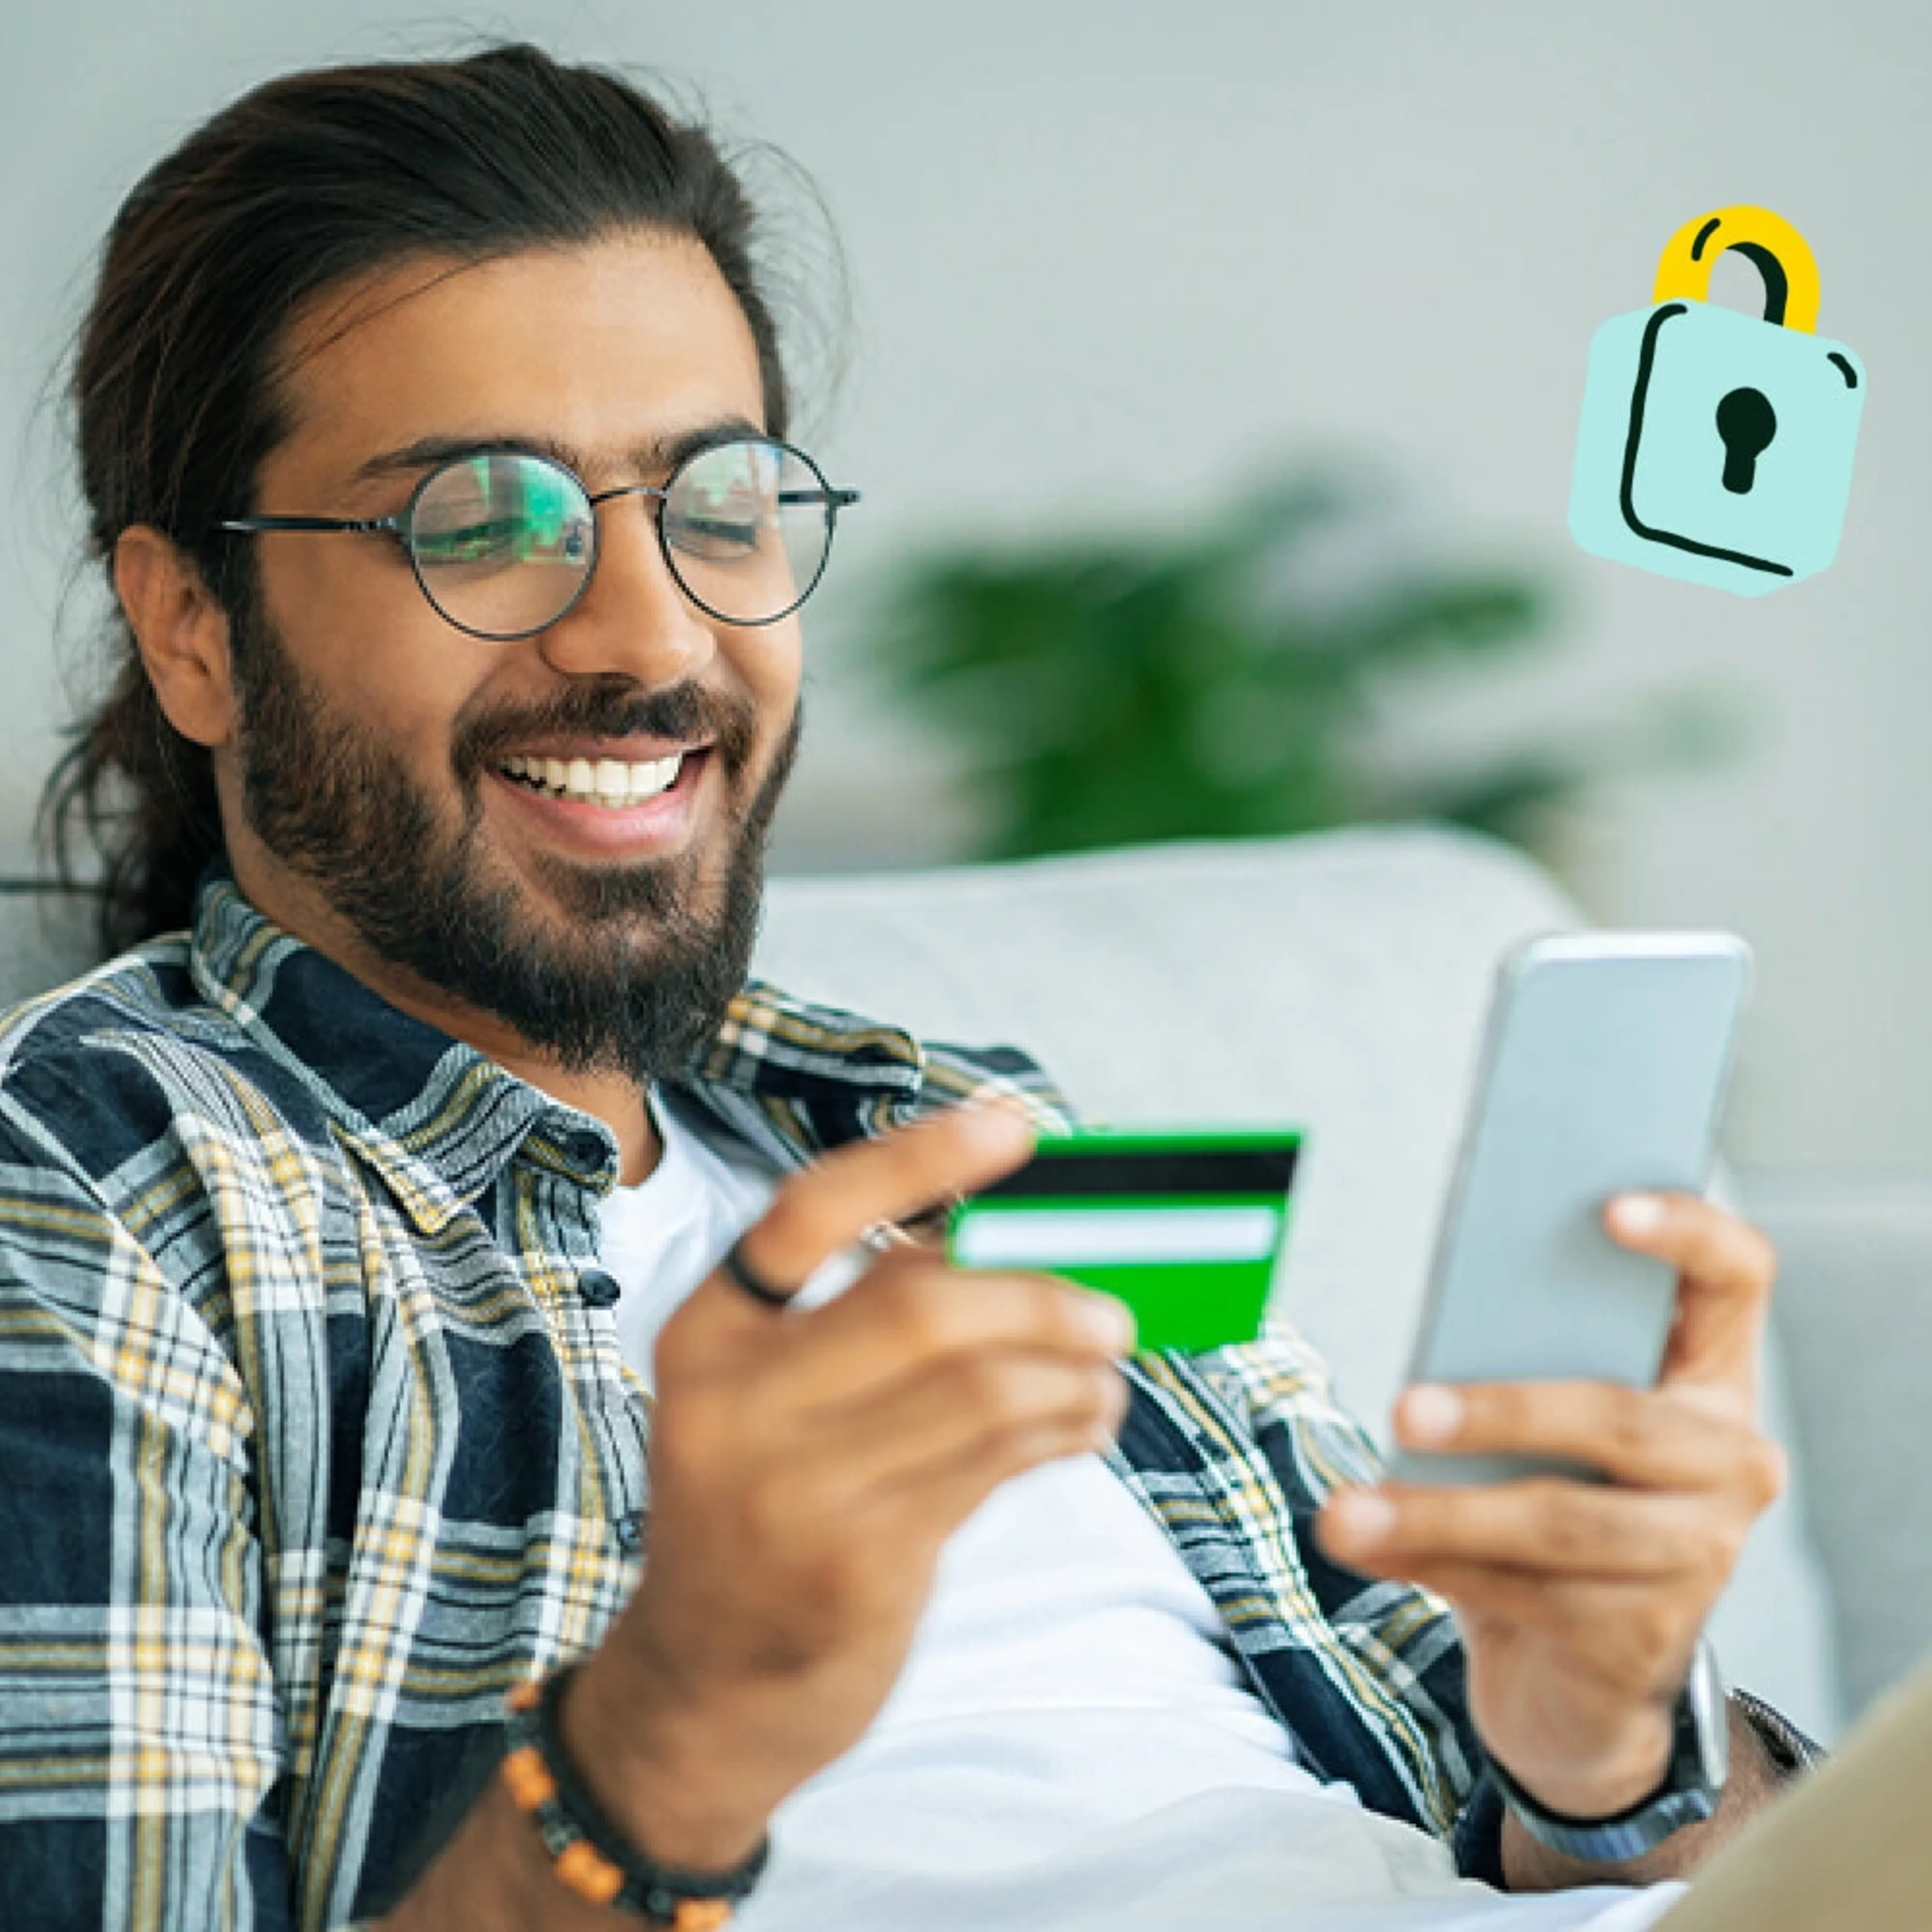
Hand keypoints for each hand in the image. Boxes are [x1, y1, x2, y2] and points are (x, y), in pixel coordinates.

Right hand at [567, 1102, 1135, 1864]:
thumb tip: (1004, 1236)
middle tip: (1109, 1304)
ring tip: (1107, 1367)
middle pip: (919, 1302)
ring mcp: (793, 1490)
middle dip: (1037, 1292)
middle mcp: (737, 1404)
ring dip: (1071, 1367)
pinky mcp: (857, 1564)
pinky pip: (994, 1464)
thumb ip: (857, 1320)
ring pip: (978, 1388)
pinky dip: (1064, 1425)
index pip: (806, 1211)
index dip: (918, 1158)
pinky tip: (1088, 1418)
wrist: (702, 1689)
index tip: (1014, 1126)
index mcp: (707, 1336)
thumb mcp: (765, 1404)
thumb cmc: (762, 1513)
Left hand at [1313, 1192, 1786, 1819]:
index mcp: (1708, 1375)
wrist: (1573, 1674)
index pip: (1736, 1276)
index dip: (1687, 1232)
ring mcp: (1702, 1553)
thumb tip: (1435, 1325)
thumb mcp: (1540, 1423)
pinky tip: (1370, 1548)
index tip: (1605, 1208)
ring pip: (1559, 1520)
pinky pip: (1527, 1592)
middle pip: (1618, 1418)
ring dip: (1438, 1514)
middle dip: (1499, 1413)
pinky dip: (1432, 1564)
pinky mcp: (1648, 1636)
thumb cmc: (1547, 1495)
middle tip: (1400, 1412)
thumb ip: (1517, 1360)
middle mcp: (1729, 1460)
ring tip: (1344, 1512)